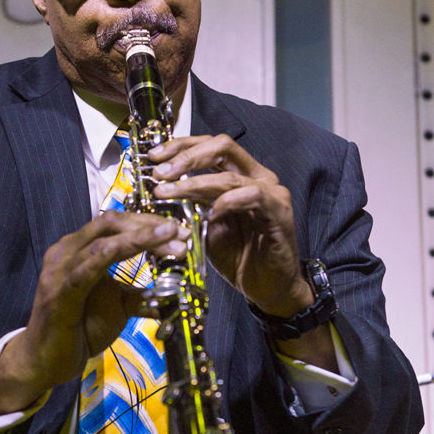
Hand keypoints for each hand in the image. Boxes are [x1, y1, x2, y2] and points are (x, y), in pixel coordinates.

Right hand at [0, 210, 189, 416]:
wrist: (46, 361)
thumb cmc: (78, 330)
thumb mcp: (118, 308)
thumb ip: (139, 294)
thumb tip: (172, 292)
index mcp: (79, 249)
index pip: (116, 224)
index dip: (149, 224)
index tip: (179, 234)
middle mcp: (66, 251)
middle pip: (111, 223)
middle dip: (148, 225)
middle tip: (179, 234)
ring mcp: (60, 270)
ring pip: (102, 242)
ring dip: (140, 238)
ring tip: (170, 238)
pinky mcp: (59, 293)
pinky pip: (86, 269)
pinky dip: (111, 256)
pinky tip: (131, 248)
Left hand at [149, 134, 312, 314]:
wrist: (267, 287)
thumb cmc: (239, 256)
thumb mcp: (205, 227)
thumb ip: (191, 205)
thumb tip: (161, 189)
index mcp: (239, 175)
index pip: (210, 146)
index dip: (181, 146)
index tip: (154, 156)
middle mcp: (257, 177)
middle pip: (222, 146)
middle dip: (186, 156)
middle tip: (159, 172)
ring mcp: (271, 193)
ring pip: (230, 175)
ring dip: (195, 183)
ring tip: (169, 192)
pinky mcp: (279, 212)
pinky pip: (253, 197)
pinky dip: (228, 202)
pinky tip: (210, 213)